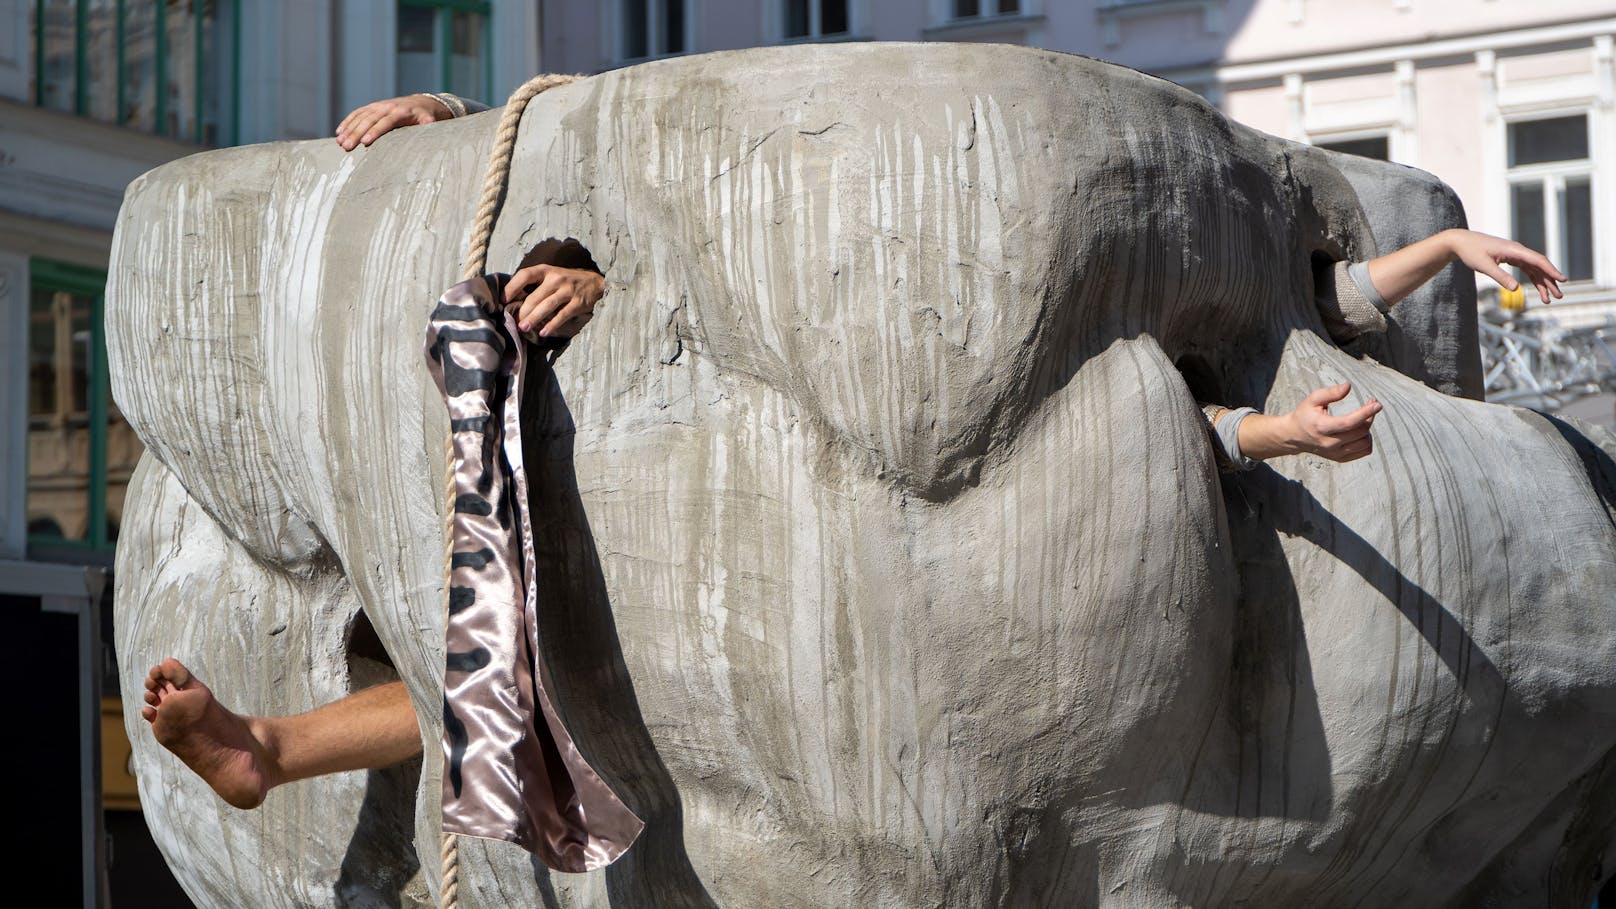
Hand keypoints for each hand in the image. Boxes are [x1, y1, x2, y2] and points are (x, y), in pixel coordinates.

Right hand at [334, 95, 450, 150]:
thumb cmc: (425, 116)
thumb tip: (429, 124)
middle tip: (347, 147)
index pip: (385, 122)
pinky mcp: (372, 107)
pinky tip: (339, 132)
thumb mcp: (429, 119)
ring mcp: (377, 106)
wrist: (420, 102)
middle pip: (369, 120)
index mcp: (400, 112)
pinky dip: (347, 122)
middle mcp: (386, 107)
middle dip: (356, 134)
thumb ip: (428, 123)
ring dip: (348, 129)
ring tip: (340, 142)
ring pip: (360, 117)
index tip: (365, 142)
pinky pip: (357, 113)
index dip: (375, 132)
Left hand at [503, 265, 604, 337]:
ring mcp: (568, 290)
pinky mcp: (578, 303)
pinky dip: (552, 325)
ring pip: (547, 306)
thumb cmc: (567, 281)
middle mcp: (556, 278)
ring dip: (534, 318)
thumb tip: (514, 301)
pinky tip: (543, 332)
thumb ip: (536, 285)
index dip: (513, 287)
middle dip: (523, 311)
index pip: (525, 275)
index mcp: (546, 270)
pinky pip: (562, 315)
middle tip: (513, 323)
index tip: (503, 299)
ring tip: (523, 328)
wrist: (595, 282)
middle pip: (535, 296)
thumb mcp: (552, 275)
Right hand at [1238, 383, 1380, 462]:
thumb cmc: (1305, 415)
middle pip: (1360, 432)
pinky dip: (1367, 441)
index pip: (1349, 422)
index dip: (1365, 413)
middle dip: (1369, 417)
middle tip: (1370, 405)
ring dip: (1368, 429)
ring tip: (1363, 420)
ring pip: (1364, 443)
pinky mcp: (1339, 458)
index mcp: (1322, 427)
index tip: (1377, 404)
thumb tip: (1348, 386)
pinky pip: (1363, 452)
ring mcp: (1335, 453)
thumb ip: (1331, 392)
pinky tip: (1361, 432)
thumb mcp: (1313, 399)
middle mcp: (1329, 443)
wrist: (1294, 436)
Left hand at [1445, 229, 1564, 304]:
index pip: (1538, 260)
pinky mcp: (1511, 258)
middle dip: (1550, 281)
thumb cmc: (1471, 252)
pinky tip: (1538, 289)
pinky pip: (1527, 269)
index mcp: (1514, 249)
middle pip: (1540, 266)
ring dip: (1542, 283)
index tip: (1562, 280)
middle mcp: (1518, 250)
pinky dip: (1533, 279)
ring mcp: (1515, 254)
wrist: (1461, 242)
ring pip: (1534, 269)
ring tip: (1548, 299)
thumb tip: (1515, 288)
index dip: (1551, 270)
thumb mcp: (1484, 266)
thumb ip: (1500, 276)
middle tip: (1559, 296)